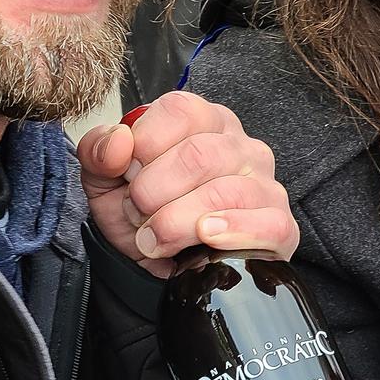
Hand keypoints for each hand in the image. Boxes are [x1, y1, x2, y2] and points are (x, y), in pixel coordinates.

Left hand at [77, 91, 298, 277]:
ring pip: (227, 192)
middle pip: (200, 154)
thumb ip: (99, 153)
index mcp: (204, 121)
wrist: (157, 269)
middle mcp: (241, 146)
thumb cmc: (142, 214)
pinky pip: (268, 224)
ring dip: (177, 222)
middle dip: (154, 192)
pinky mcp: (280, 226)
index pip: (181, 111)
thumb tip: (119, 142)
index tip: (128, 174)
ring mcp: (265, 185)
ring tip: (155, 240)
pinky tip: (207, 238)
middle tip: (138, 214)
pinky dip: (233, 232)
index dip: (145, 145)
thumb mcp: (106, 181)